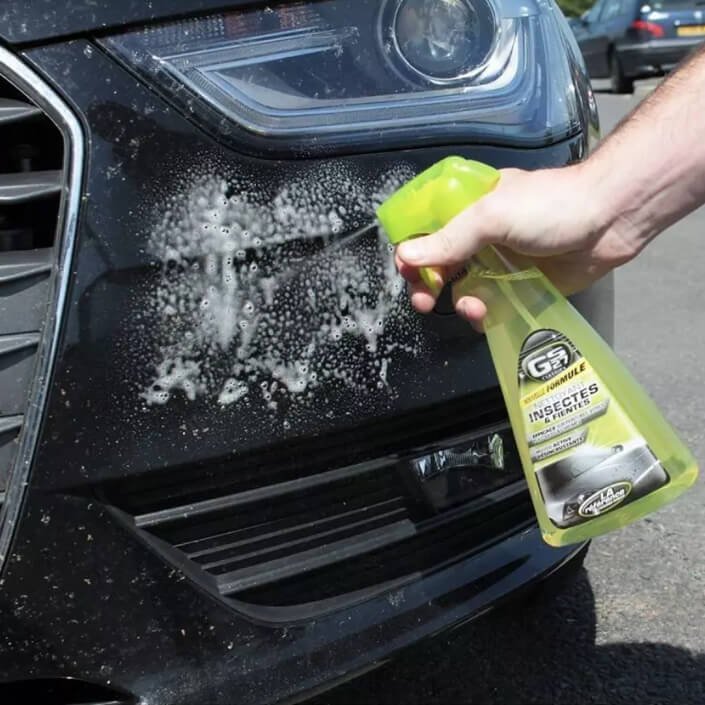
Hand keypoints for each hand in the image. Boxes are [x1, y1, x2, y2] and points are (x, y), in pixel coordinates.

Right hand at [395, 166, 638, 324]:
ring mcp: (497, 264)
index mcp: (466, 209)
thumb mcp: (491, 216)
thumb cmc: (548, 207)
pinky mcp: (516, 288)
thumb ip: (450, 239)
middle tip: (422, 301)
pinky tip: (486, 314)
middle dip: (426, 284)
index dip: (411, 252)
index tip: (407, 272)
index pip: (425, 231)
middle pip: (437, 264)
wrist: (608, 221)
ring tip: (471, 308)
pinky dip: (482, 314)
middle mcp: (477, 237)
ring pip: (461, 289)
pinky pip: (488, 306)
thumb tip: (404, 256)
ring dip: (458, 302)